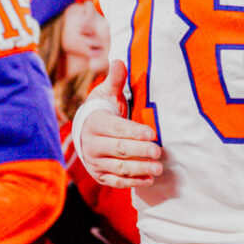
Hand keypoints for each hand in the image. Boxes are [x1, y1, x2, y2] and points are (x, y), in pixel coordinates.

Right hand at [75, 64, 163, 187]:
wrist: (85, 133)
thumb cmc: (101, 110)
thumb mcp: (106, 94)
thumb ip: (115, 80)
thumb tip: (118, 61)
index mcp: (95, 123)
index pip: (117, 129)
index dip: (134, 132)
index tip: (152, 134)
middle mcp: (92, 145)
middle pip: (118, 149)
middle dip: (139, 152)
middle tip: (159, 153)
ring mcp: (95, 162)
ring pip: (118, 167)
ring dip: (139, 169)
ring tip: (158, 169)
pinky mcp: (100, 175)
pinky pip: (116, 181)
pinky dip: (132, 182)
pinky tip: (148, 180)